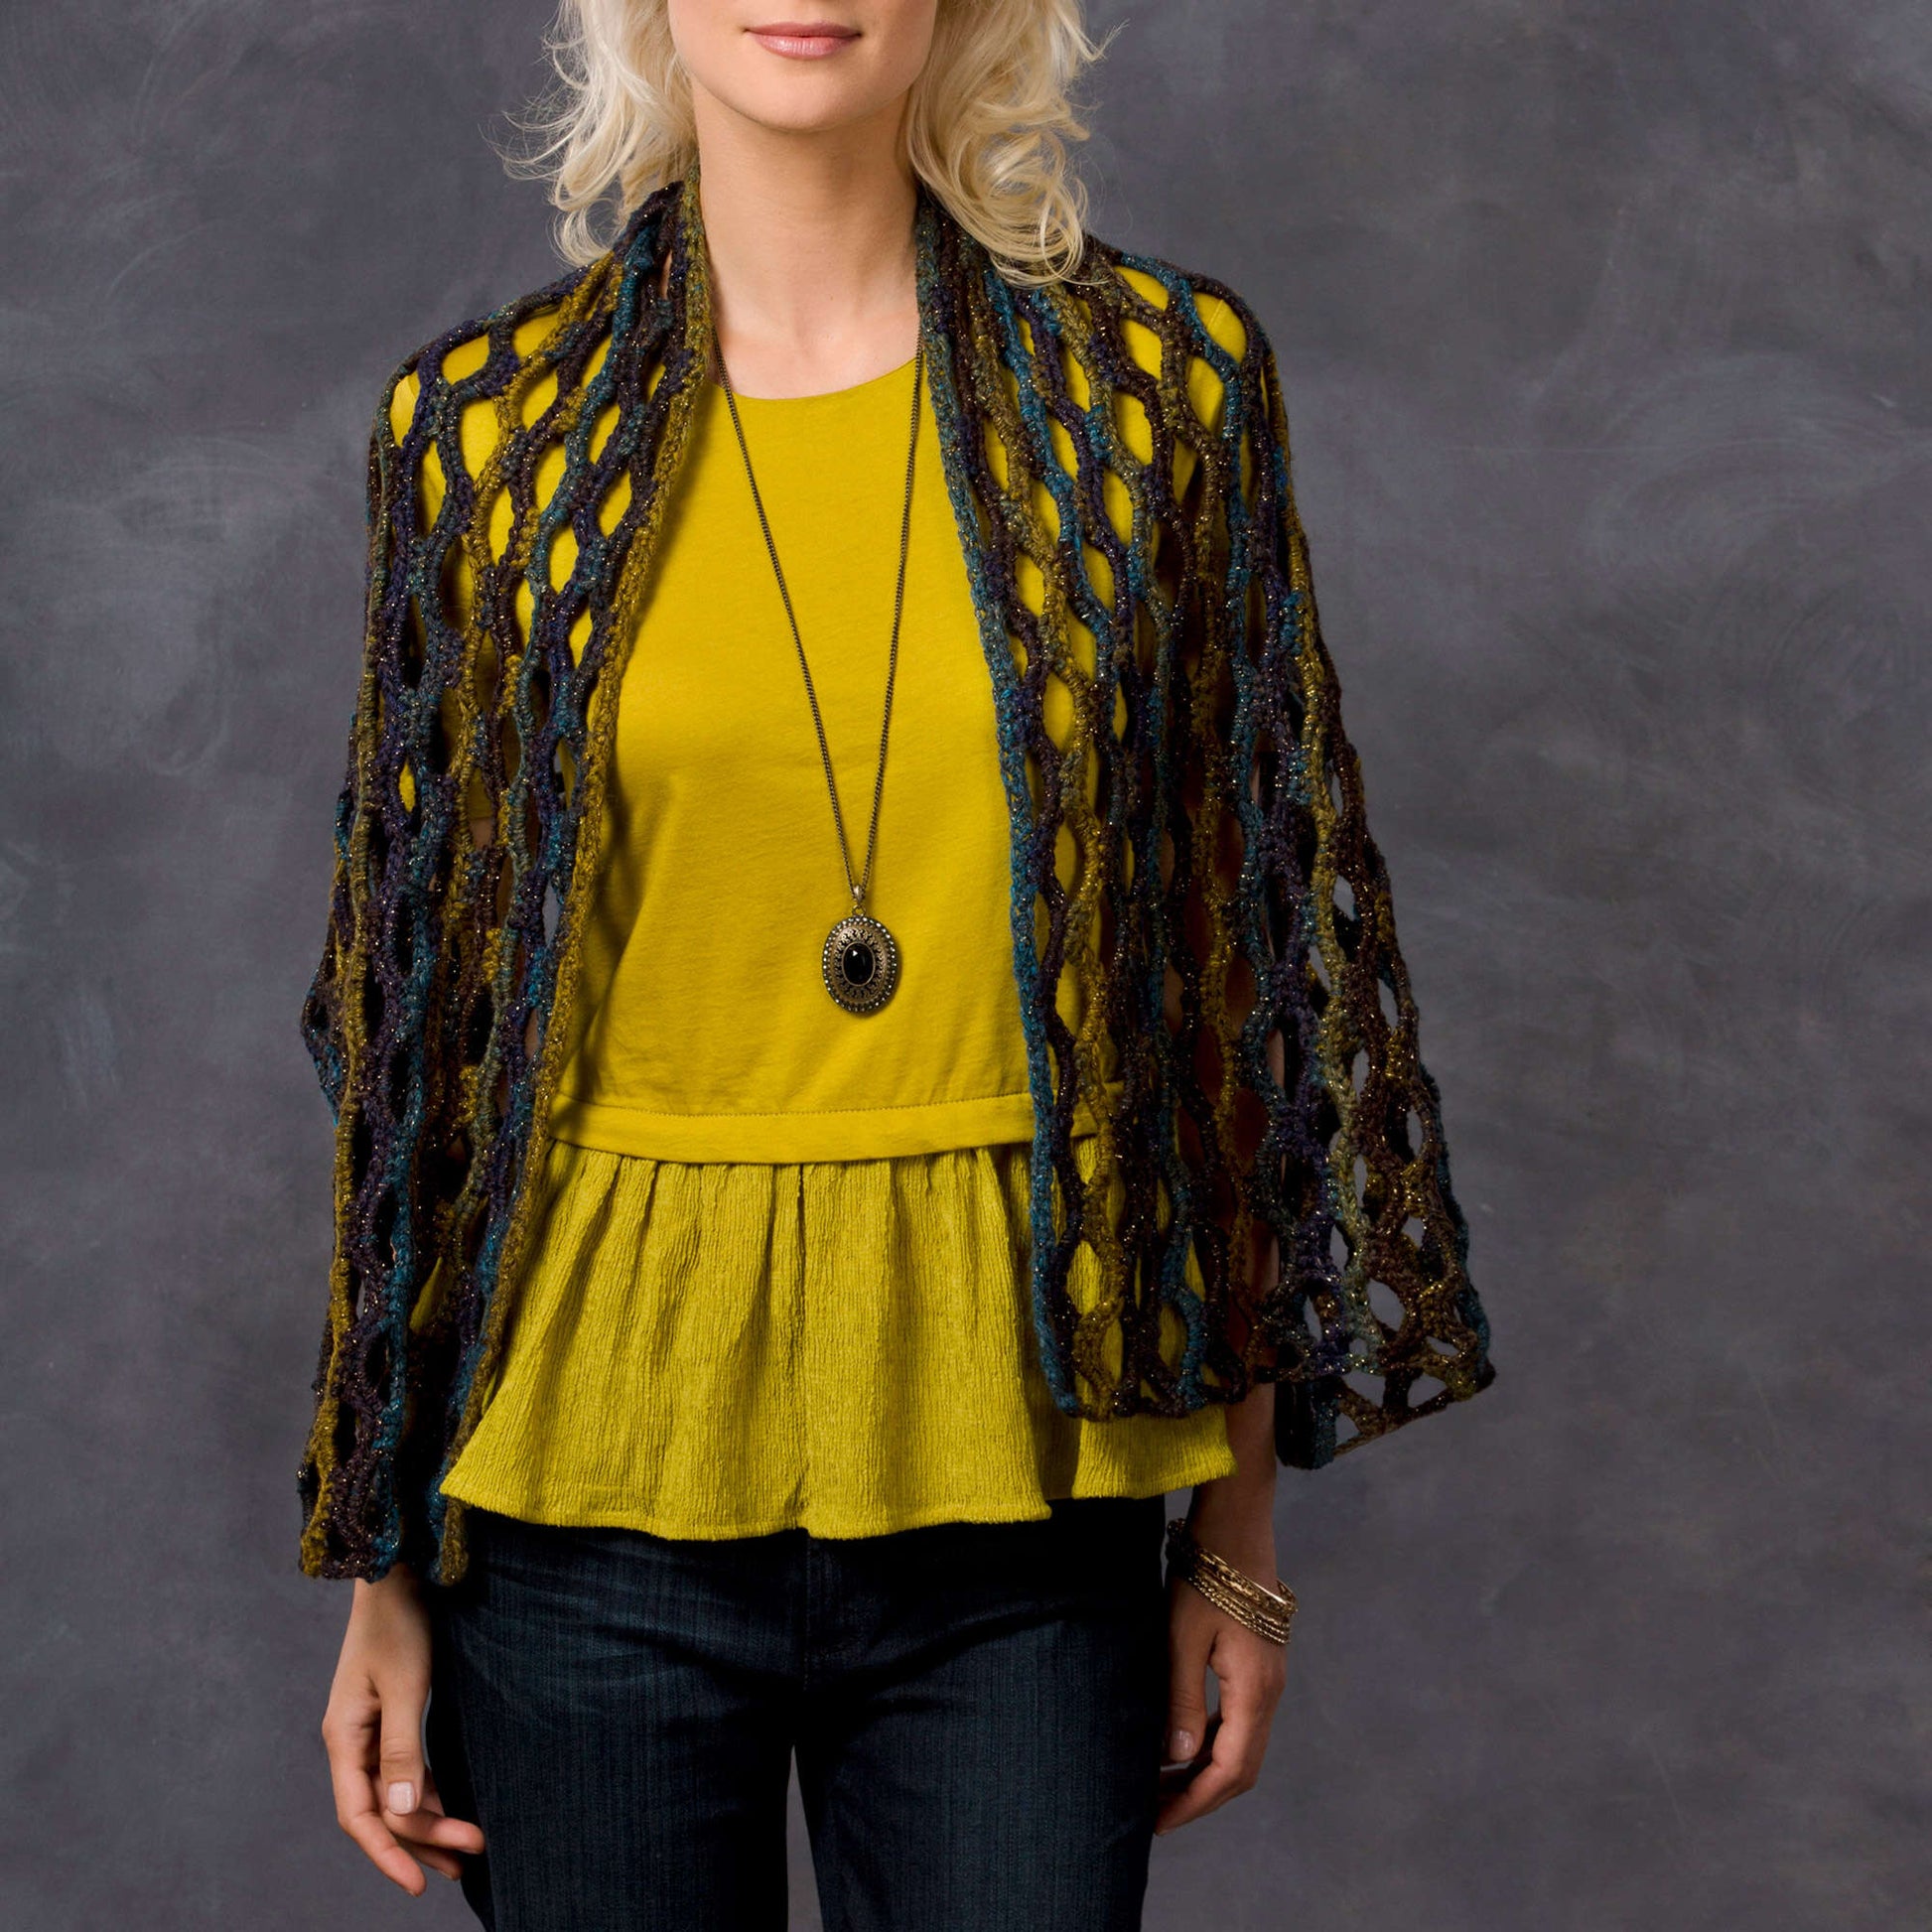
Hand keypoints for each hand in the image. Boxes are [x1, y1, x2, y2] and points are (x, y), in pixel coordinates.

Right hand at [320, 1562, 485, 1893]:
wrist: (400, 1570)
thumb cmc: (401, 1622)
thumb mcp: (405, 1686)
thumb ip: (402, 1749)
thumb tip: (399, 1814)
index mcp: (344, 1737)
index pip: (360, 1816)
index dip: (387, 1854)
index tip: (418, 1884)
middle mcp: (351, 1740)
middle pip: (381, 1809)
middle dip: (421, 1839)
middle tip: (468, 1859)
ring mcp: (369, 1729)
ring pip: (394, 1792)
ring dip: (428, 1819)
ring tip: (466, 1847)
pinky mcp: (391, 1715)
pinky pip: (404, 1769)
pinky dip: (427, 1792)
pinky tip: (451, 1807)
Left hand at [1154, 1482, 1288, 1833]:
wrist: (1237, 1522)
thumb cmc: (1205, 1575)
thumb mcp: (1183, 1636)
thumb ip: (1181, 1698)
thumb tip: (1177, 1758)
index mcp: (1255, 1691)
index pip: (1230, 1771)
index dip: (1194, 1802)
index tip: (1157, 1822)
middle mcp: (1270, 1692)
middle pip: (1241, 1769)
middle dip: (1199, 1797)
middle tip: (1154, 1813)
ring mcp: (1269, 1679)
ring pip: (1242, 1747)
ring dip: (1205, 1773)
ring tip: (1160, 1784)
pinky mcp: (1260, 1665)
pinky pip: (1240, 1723)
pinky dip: (1213, 1745)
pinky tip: (1181, 1743)